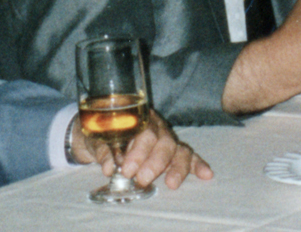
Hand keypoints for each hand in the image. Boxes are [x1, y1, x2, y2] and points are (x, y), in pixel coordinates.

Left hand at [69, 108, 213, 188]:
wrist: (98, 128)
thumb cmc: (98, 130)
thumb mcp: (94, 136)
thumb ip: (102, 149)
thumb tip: (109, 166)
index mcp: (137, 116)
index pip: (143, 131)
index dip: (138, 151)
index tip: (127, 169)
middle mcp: (155, 125)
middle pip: (163, 140)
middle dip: (155, 162)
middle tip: (142, 179)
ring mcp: (166, 137)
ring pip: (177, 148)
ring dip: (176, 166)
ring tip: (171, 183)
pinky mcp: (173, 150)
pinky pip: (188, 155)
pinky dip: (197, 165)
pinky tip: (206, 174)